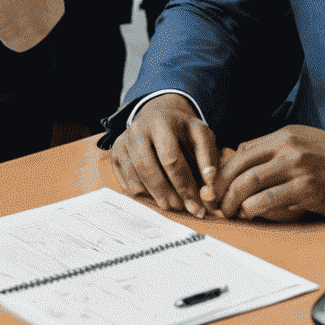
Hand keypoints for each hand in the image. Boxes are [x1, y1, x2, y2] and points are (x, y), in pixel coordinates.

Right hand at [110, 94, 221, 217]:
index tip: (195, 204)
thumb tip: (209, 186)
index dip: (183, 184)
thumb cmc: (182, 130)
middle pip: (148, 169)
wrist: (158, 118)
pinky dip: (142, 193)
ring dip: (154, 196)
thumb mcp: (200, 135)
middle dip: (166, 193)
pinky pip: (125, 182)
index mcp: (161, 121)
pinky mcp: (116, 154)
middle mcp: (138, 129)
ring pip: (136, 178)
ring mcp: (124, 142)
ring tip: (170, 203)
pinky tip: (155, 194)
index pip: (171, 158)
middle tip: (180, 207)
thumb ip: (207, 158)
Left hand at [209, 126, 324, 222]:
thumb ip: (278, 150)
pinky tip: (252, 215)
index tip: (217, 187)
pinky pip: (268, 201)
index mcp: (286, 135)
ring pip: (249, 184)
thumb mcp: (305, 142)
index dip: (224, 171)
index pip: (242, 151)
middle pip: (240, 167)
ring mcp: (298, 167)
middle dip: (221, 189)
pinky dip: (253, 210)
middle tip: (216, 204)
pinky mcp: (308, 189)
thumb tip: (247, 163)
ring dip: (233, 203)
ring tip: (231, 213)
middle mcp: (289, 147)